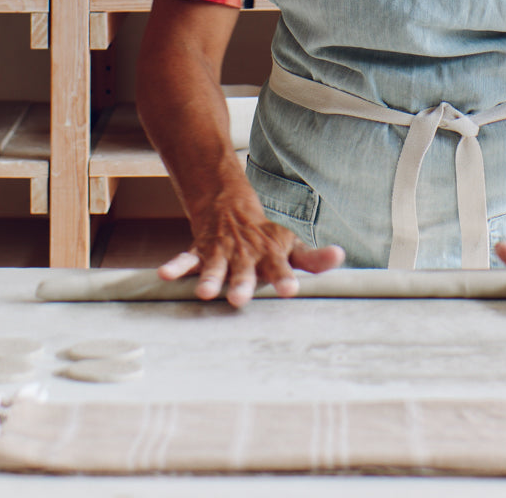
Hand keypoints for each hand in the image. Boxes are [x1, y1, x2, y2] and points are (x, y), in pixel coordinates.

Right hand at [159, 199, 344, 307]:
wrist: (230, 207)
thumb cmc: (266, 236)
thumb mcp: (291, 245)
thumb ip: (313, 258)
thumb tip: (339, 256)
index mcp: (270, 255)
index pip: (280, 267)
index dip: (285, 278)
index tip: (290, 290)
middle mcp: (245, 255)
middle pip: (244, 271)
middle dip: (242, 283)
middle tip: (240, 298)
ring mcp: (221, 253)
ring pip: (214, 267)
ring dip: (210, 278)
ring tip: (206, 292)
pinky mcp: (200, 253)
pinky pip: (186, 259)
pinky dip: (176, 265)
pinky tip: (165, 274)